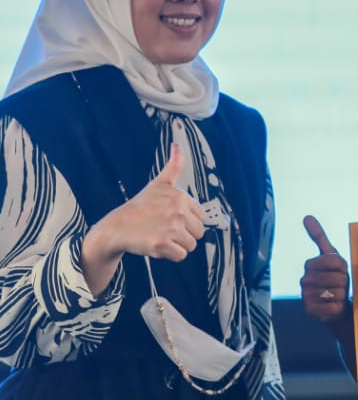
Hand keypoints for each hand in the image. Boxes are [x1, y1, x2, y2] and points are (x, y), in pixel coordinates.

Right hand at [81, 143, 204, 295]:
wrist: (116, 227)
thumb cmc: (139, 207)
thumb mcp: (158, 183)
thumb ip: (174, 165)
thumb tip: (177, 144)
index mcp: (180, 197)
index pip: (201, 218)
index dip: (186, 221)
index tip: (168, 218)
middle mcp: (177, 211)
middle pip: (198, 233)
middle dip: (183, 234)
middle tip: (163, 228)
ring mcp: (170, 228)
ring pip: (190, 246)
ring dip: (176, 245)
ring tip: (159, 236)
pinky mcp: (162, 244)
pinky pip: (180, 256)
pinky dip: (169, 255)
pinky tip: (156, 245)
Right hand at [301, 215, 349, 322]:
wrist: (338, 305)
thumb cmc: (336, 278)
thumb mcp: (332, 256)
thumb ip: (319, 236)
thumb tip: (307, 216)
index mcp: (310, 264)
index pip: (335, 261)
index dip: (344, 267)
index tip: (342, 271)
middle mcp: (305, 280)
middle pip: (337, 277)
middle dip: (344, 282)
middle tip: (340, 285)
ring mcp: (306, 296)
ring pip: (336, 292)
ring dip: (342, 295)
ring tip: (337, 295)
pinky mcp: (310, 311)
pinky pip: (333, 307)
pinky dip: (338, 307)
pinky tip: (334, 306)